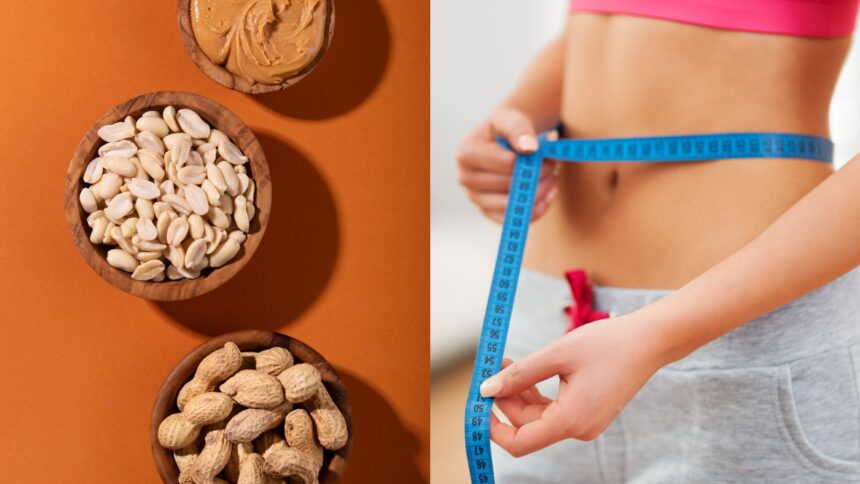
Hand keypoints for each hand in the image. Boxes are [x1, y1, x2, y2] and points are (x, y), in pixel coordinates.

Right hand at [456, 107, 558, 222]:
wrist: (498, 142)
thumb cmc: (503, 130)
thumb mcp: (509, 119)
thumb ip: (519, 128)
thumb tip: (530, 149)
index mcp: (466, 154)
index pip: (507, 163)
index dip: (532, 159)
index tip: (546, 151)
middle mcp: (466, 179)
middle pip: (511, 185)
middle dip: (539, 174)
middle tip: (553, 163)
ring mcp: (476, 199)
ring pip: (514, 206)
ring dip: (541, 192)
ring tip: (551, 175)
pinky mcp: (489, 213)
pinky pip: (516, 220)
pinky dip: (538, 209)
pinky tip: (548, 193)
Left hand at [480, 315, 667, 456]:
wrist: (649, 340)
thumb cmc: (607, 344)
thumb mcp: (556, 354)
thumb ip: (520, 374)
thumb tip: (487, 389)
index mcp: (571, 420)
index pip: (520, 442)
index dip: (494, 427)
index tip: (479, 402)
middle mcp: (578, 429)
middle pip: (527, 425)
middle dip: (506, 398)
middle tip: (494, 365)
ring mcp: (585, 422)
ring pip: (539, 417)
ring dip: (519, 393)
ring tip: (507, 362)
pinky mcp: (588, 412)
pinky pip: (554, 409)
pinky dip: (537, 392)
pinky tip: (527, 370)